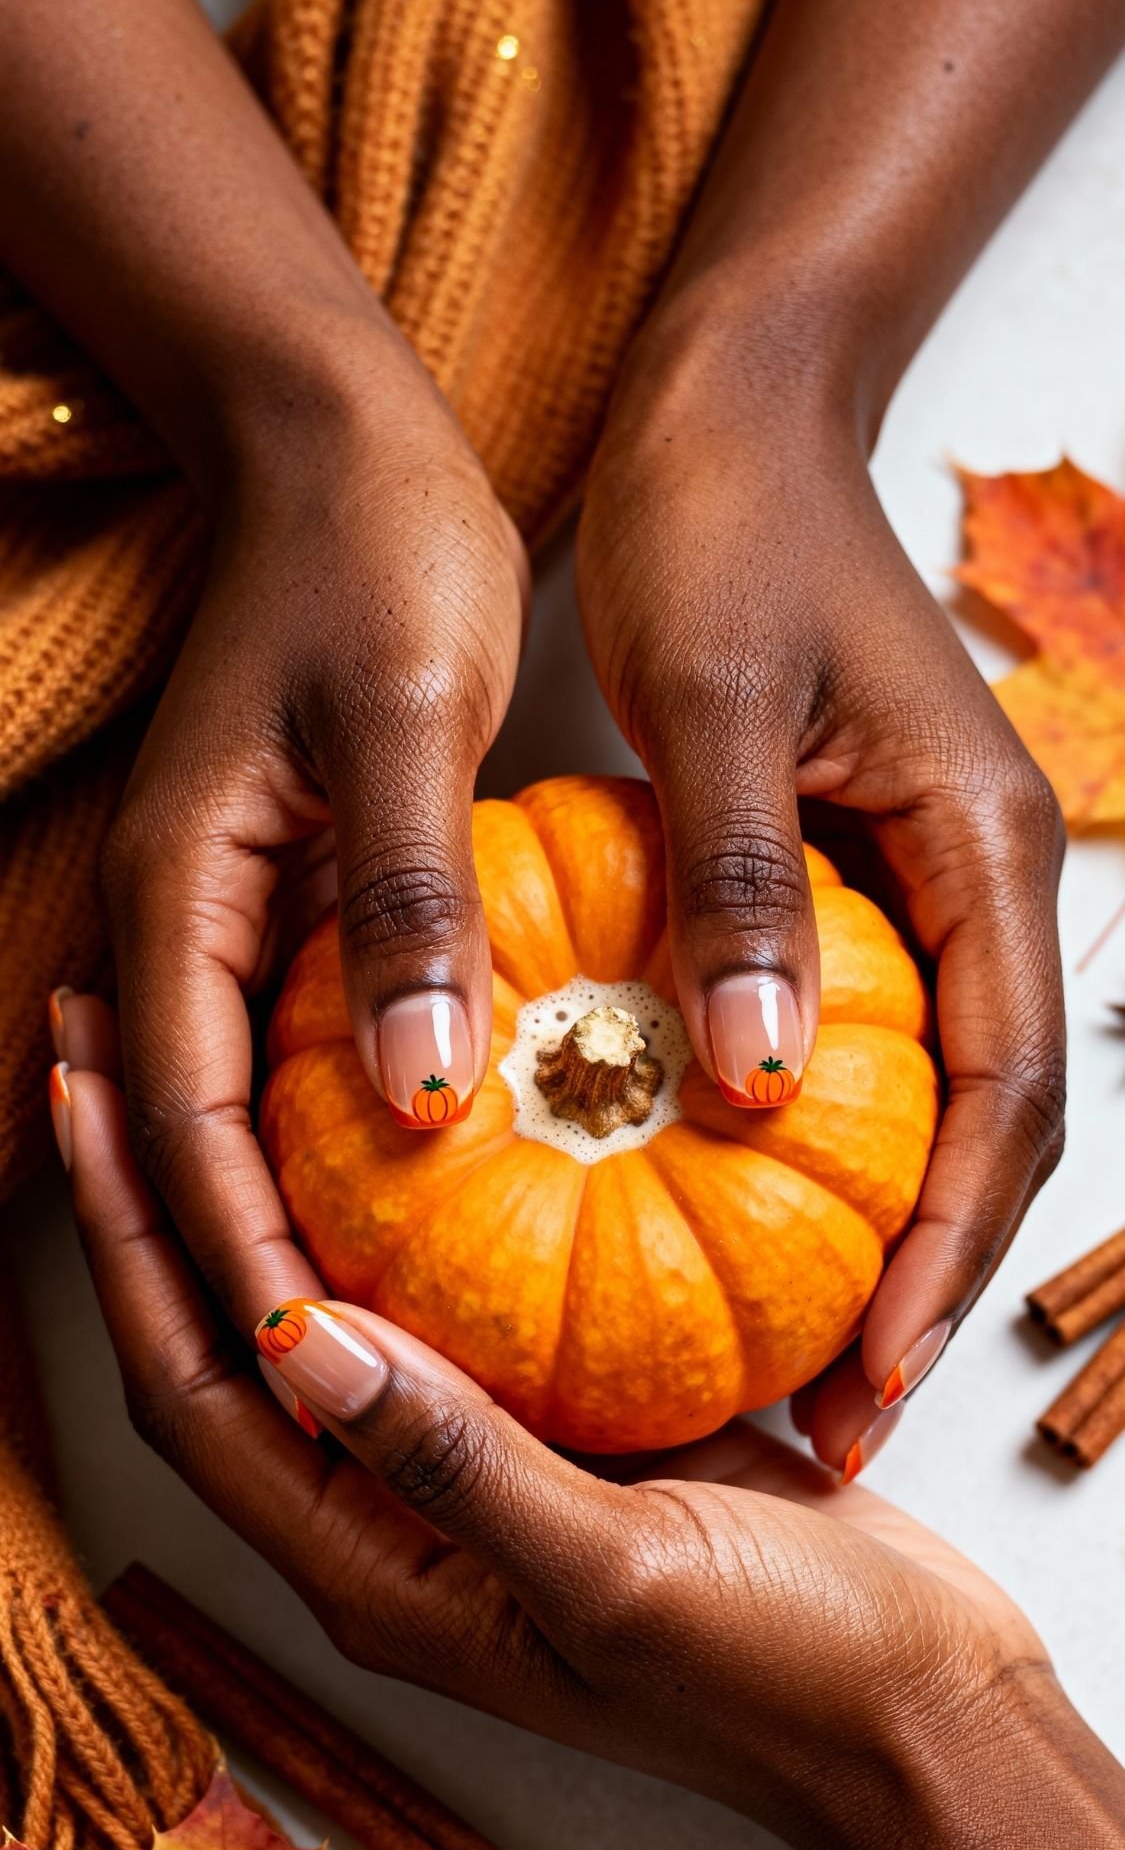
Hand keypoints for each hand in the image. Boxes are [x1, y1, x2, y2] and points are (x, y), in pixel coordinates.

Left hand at [58, 1006, 1124, 1849]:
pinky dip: (407, 1195)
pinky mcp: (557, 1413)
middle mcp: (397, 1511)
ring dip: (263, 1176)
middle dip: (154, 1192)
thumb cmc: (774, 1677)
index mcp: (375, 1572)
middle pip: (229, 1332)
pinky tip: (417, 1101)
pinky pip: (451, 1287)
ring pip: (328, 1295)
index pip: (196, 1391)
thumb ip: (455, 1471)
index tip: (88, 1095)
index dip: (127, 1244)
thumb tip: (290, 1336)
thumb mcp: (614, 1577)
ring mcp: (475, 1456)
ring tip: (232, 1041)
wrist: (915, 1707)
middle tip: (110, 1034)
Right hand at [96, 331, 526, 1329]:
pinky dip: (361, 1134)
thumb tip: (418, 1102)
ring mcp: (233, 917)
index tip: (322, 1375)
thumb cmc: (373, 553)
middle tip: (365, 1405)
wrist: (346, 445)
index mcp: (178, 897)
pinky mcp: (295, 900)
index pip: (184, 1133)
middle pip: (195, 1155)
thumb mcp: (399, 716)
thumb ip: (403, 902)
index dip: (243, 1265)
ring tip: (410, 1338)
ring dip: (310, 1225)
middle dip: (260, 1280)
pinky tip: (451, 1185)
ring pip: (246, 1119)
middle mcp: (184, 927)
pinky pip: (307, 1052)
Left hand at [575, 306, 1064, 1474]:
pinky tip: (733, 1200)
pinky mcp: (859, 866)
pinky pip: (867, 1030)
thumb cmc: (720, 524)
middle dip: (934, 1276)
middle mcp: (978, 877)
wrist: (732, 405)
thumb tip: (757, 1086)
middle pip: (997, 1123)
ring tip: (803, 1360)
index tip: (875, 1375)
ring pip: (939, 1091)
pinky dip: (823, 1137)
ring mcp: (926, 876)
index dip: (951, 1248)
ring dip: (884, 1226)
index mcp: (983, 847)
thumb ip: (743, 889)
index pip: (1005, 1093)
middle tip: (843, 1421)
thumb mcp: (711, 702)